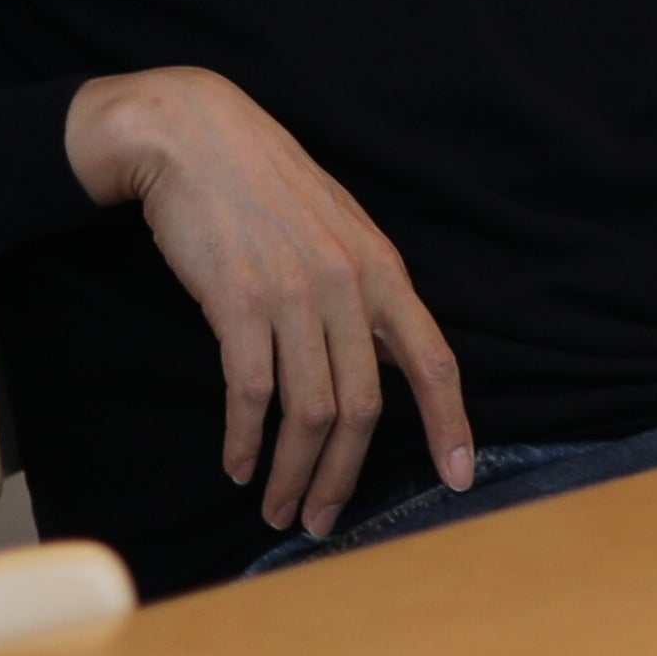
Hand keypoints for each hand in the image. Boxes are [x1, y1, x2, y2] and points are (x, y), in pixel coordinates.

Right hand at [66, 67, 475, 533]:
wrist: (196, 136)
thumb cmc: (267, 187)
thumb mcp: (339, 230)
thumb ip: (362, 293)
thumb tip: (374, 363)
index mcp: (384, 271)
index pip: (434, 362)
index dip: (450, 425)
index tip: (460, 477)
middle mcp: (349, 286)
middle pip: (363, 408)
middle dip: (345, 476)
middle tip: (323, 519)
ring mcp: (295, 295)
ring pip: (309, 412)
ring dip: (293, 472)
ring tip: (278, 508)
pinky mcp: (238, 302)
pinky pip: (250, 392)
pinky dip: (244, 440)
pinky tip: (238, 464)